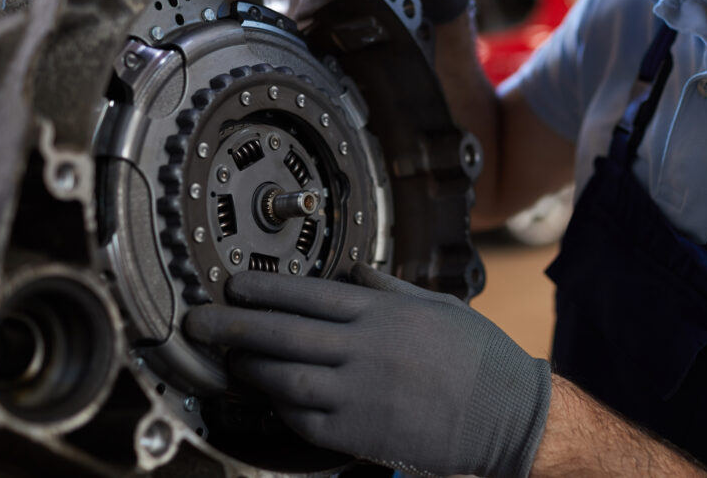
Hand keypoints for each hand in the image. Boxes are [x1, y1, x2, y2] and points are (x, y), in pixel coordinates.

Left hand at [185, 263, 551, 476]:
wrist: (506, 415)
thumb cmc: (478, 357)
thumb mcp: (439, 305)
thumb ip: (391, 288)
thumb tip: (355, 273)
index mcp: (385, 313)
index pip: (309, 294)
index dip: (265, 289)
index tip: (235, 285)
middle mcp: (367, 349)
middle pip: (285, 333)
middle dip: (235, 325)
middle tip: (200, 321)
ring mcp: (361, 393)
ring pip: (287, 377)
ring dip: (251, 367)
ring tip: (229, 359)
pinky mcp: (362, 433)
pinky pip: (307, 419)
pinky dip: (282, 406)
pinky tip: (270, 396)